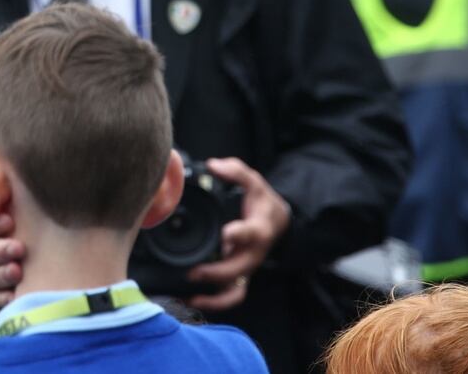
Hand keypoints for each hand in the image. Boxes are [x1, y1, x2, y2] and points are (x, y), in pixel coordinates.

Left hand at [186, 157, 291, 311]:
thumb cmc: (262, 202)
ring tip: (190, 294)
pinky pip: (229, 296)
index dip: (239, 234)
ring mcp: (247, 268)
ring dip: (214, 297)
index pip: (251, 233)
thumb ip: (235, 171)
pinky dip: (213, 303)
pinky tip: (190, 300)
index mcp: (258, 229)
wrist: (278, 221)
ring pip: (235, 291)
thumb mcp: (254, 181)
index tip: (226, 233)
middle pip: (238, 269)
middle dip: (216, 273)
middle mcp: (253, 253)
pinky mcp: (239, 277)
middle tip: (193, 271)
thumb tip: (213, 165)